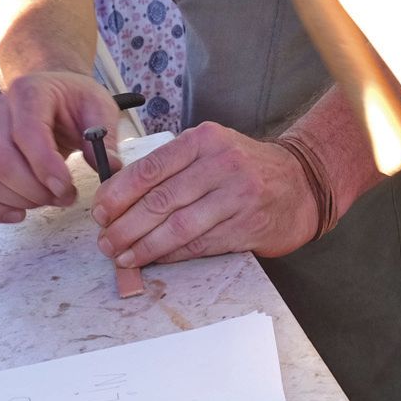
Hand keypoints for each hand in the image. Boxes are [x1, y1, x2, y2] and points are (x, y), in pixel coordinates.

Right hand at [0, 70, 116, 223]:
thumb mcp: (99, 106)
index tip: (68, 188)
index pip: (26, 133)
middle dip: (36, 191)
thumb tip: (108, 167)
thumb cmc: (75, 100)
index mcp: (28, 92)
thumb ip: (104, 135)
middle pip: (2, 162)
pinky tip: (22, 212)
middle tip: (66, 197)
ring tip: (51, 198)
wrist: (53, 92)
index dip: (45, 167)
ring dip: (21, 201)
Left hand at [90, 122, 318, 266]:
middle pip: (160, 200)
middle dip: (125, 225)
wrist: (301, 183)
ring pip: (178, 226)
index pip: (150, 168)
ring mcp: (237, 195)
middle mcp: (221, 164)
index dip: (118, 194)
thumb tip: (120, 198)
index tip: (99, 212)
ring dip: (144, 246)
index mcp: (204, 140)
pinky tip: (154, 260)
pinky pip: (200, 244)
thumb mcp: (211, 150)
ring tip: (123, 256)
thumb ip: (172, 167)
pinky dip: (172, 255)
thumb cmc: (245, 168)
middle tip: (105, 241)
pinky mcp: (247, 225)